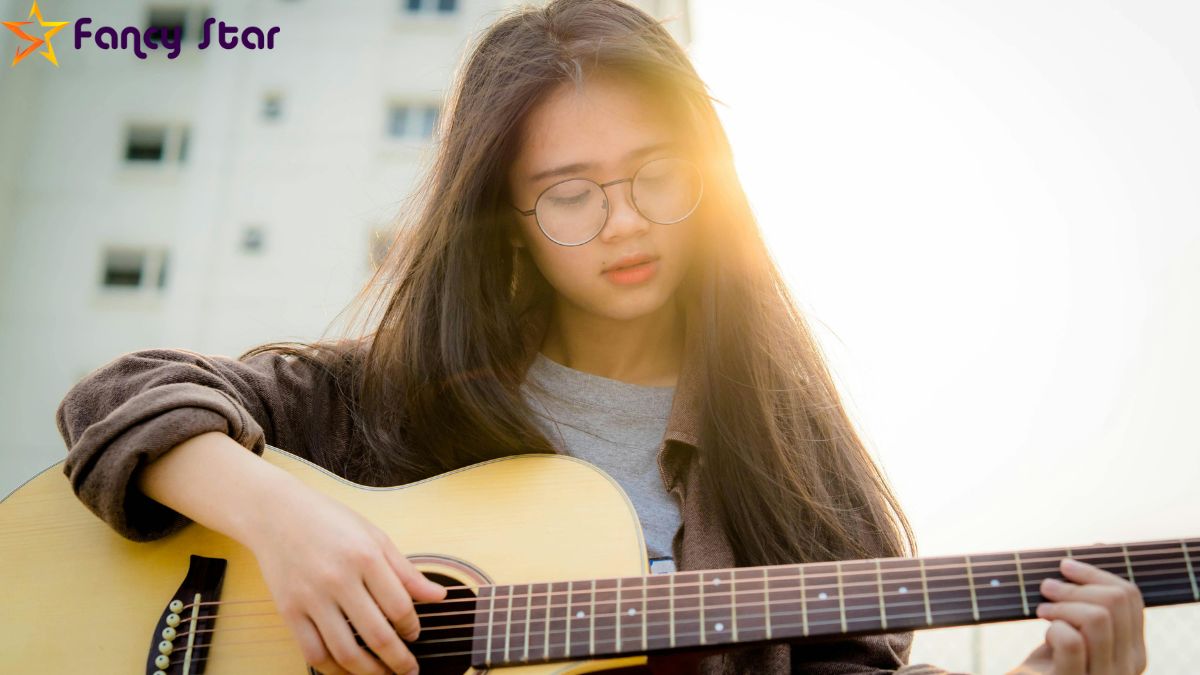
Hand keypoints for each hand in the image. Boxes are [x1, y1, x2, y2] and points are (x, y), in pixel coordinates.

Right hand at [244, 480, 447, 674]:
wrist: (277, 514)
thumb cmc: (330, 521)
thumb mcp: (375, 537)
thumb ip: (406, 571)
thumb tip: (439, 596)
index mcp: (365, 557)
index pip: (399, 606)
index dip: (412, 628)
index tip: (415, 635)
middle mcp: (338, 579)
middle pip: (377, 635)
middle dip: (398, 660)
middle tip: (409, 670)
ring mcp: (311, 598)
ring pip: (345, 652)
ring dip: (369, 672)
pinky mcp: (289, 611)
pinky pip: (313, 652)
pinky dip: (333, 669)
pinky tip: (347, 670)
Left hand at [1006, 557, 1146, 674]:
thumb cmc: (1050, 658)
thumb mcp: (1075, 628)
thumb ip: (1088, 603)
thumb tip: (1089, 551)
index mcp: (1133, 649)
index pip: (1130, 597)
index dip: (1094, 573)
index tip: (1065, 567)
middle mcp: (1128, 667)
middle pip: (1115, 601)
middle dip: (1076, 586)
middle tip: (1047, 589)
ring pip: (1098, 617)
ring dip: (1063, 605)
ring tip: (1042, 610)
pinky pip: (1072, 641)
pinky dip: (1054, 627)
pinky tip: (1045, 633)